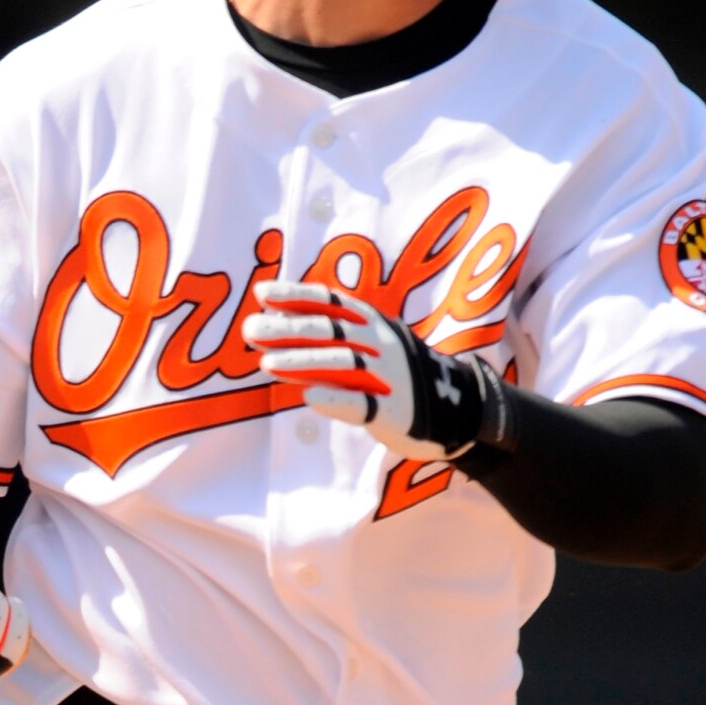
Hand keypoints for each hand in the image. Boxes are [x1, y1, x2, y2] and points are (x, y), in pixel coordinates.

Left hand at [245, 279, 508, 452]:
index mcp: (374, 324)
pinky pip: (363, 403)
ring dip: (303, 362)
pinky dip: (336, 399)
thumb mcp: (370, 346)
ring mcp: (390, 376)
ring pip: (343, 363)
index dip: (297, 294)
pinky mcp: (394, 411)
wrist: (455, 410)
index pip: (332, 302)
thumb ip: (328, 339)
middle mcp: (381, 344)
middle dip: (289, 328)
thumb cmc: (396, 375)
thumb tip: (273, 326)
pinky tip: (308, 398)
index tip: (261, 293)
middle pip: (331, 330)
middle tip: (250, 329)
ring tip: (266, 364)